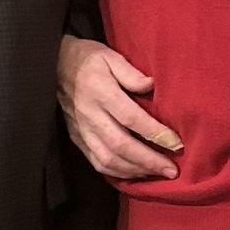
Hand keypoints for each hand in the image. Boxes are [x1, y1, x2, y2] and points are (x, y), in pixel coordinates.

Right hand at [58, 35, 181, 180]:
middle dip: (149, 160)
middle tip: (172, 170)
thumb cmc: (86, 59)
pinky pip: (97, 162)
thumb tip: (152, 85)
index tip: (176, 143)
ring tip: (157, 173)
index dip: (155, 133)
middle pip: (121, 145)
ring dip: (135, 170)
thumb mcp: (109, 56)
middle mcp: (90, 114)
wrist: (52, 65)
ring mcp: (82, 129)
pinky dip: (118, 172)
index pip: (131, 118)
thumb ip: (131, 72)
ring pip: (108, 158)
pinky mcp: (77, 138)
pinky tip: (135, 173)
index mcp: (100, 91)